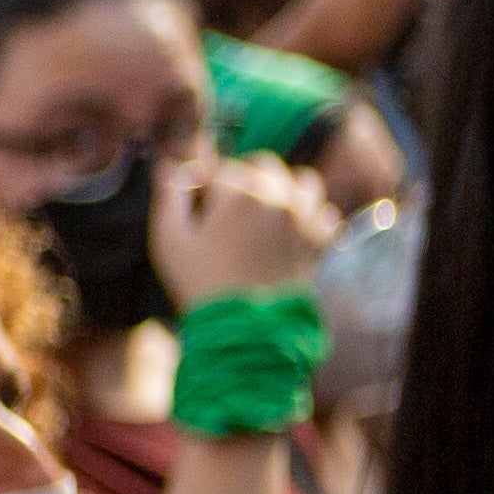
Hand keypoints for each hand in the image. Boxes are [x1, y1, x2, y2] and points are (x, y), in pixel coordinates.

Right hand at [150, 149, 340, 307]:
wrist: (246, 327)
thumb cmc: (200, 283)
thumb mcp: (170, 240)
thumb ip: (170, 196)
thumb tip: (170, 166)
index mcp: (240, 193)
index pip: (221, 170)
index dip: (204, 187)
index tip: (196, 209)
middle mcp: (279, 196)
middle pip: (263, 165)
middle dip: (245, 179)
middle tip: (228, 210)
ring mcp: (305, 217)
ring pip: (301, 181)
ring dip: (283, 188)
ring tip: (264, 212)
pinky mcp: (320, 240)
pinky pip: (324, 212)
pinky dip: (310, 215)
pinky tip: (289, 231)